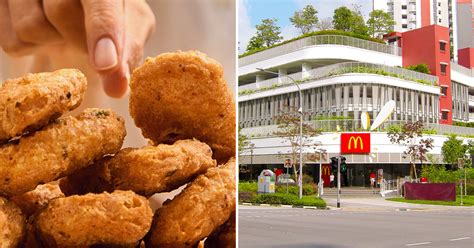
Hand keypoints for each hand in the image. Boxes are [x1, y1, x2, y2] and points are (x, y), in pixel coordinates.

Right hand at [0, 0, 154, 97]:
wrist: (82, 3)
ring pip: (31, 28)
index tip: (106, 63)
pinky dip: (35, 48)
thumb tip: (116, 87)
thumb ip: (128, 49)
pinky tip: (48, 30)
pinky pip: (13, 43)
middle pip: (61, 13)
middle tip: (93, 37)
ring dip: (55, 41)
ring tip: (67, 27)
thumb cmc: (112, 12)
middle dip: (81, 38)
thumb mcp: (132, 22)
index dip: (102, 29)